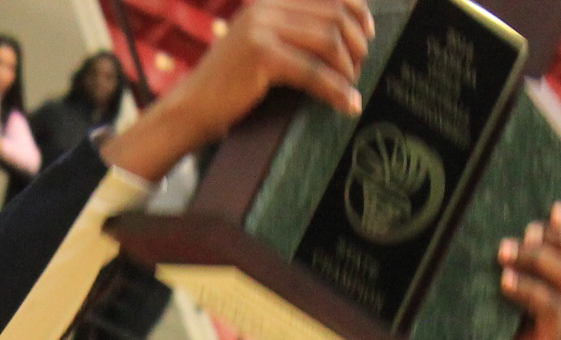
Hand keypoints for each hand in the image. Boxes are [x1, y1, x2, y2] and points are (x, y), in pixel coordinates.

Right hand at [102, 0, 375, 179]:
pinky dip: (336, 90)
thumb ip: (291, 31)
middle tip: (359, 70)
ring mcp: (262, 28)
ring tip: (350, 88)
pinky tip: (348, 104)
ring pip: (329, 41)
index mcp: (268, 0)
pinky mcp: (262, 56)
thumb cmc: (230, 84)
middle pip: (334, 16)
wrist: (192, 108)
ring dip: (348, 68)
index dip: (357, 10)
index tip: (368, 34)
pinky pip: (314, 72)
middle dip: (355, 45)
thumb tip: (341, 35)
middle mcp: (265, 7)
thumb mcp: (260, 44)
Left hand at [489, 203, 560, 339]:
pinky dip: (527, 288)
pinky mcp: (551, 337)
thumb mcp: (504, 273)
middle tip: (528, 231)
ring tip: (504, 251)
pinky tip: (504, 280)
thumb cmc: (488, 311)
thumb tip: (507, 219)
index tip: (553, 209)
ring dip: (538, 257)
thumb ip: (514, 250)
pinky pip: (550, 307)